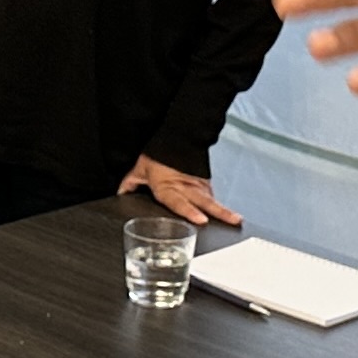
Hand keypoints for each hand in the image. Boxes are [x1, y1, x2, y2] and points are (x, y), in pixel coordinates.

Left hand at [119, 154, 238, 225]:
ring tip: (236, 219)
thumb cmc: (158, 153)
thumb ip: (131, 182)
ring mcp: (196, 184)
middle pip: (203, 202)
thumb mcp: (140, 168)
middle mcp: (185, 187)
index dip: (190, 211)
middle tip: (232, 221)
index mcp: (168, 186)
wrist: (177, 136)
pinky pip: (210, 194)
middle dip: (218, 212)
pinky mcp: (203, 181)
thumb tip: (121, 192)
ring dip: (223, 209)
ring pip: (211, 199)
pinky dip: (217, 203)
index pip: (180, 201)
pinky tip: (225, 213)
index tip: (202, 220)